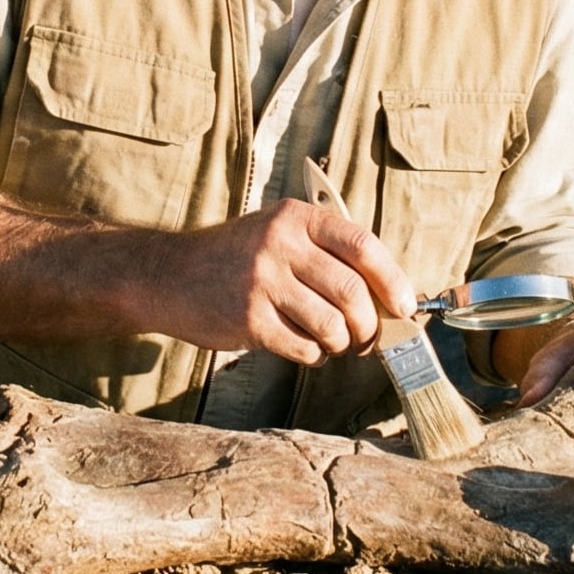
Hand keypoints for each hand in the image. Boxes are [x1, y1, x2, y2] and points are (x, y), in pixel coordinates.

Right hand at [135, 200, 416, 365]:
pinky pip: (303, 347)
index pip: (363, 245)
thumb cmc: (234, 259)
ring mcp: (262, 283)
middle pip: (352, 292)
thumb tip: (386, 297)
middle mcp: (279, 245)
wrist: (168, 276)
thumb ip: (325, 254)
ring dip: (343, 343)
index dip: (393, 280)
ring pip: (332, 325)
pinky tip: (307, 348)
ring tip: (336, 343)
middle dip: (370, 325)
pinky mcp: (248, 320)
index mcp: (295, 218)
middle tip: (368, 338)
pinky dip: (315, 355)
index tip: (405, 307)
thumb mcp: (277, 234)